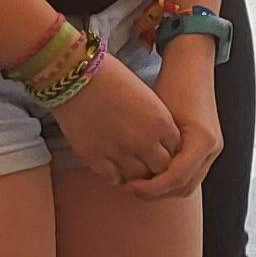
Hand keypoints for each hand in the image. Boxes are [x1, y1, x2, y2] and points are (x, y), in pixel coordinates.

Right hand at [53, 54, 182, 188]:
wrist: (78, 76)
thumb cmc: (113, 80)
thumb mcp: (147, 98)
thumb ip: (157, 123)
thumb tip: (159, 142)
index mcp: (161, 123)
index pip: (177, 152)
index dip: (169, 154)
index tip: (162, 153)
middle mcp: (145, 141)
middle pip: (162, 169)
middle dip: (157, 170)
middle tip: (149, 167)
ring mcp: (120, 151)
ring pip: (139, 179)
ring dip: (137, 178)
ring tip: (133, 173)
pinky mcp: (96, 158)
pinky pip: (114, 180)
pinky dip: (117, 179)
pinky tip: (114, 172)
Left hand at [130, 51, 224, 198]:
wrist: (192, 69)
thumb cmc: (172, 86)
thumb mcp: (158, 116)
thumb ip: (151, 147)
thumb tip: (132, 175)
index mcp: (202, 140)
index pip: (177, 179)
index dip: (151, 188)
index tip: (129, 185)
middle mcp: (212, 149)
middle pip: (185, 188)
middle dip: (157, 193)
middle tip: (130, 188)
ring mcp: (213, 150)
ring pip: (188, 184)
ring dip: (164, 189)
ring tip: (139, 183)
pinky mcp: (208, 148)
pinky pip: (190, 173)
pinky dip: (171, 179)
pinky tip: (151, 173)